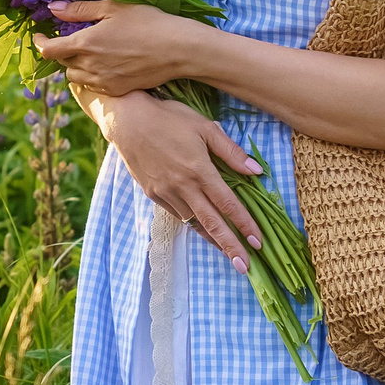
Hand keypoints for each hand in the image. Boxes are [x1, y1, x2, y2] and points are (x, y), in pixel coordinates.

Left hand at [34, 1, 205, 96]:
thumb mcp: (112, 8)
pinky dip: (93, 76)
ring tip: (91, 52)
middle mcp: (90, 66)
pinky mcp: (116, 91)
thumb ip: (79, 11)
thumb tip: (52, 8)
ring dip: (77, 65)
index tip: (40, 36)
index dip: (40, 43)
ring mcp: (103, 82)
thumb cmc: (147, 22)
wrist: (177, 49)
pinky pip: (94, 86)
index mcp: (85, 43)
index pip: (49, 50)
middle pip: (63, 64)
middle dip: (63, 52)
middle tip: (73, 39)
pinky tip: (106, 64)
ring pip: (77, 77)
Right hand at [87, 89, 265, 269]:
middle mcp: (183, 186)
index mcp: (199, 170)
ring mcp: (166, 193)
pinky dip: (193, 224)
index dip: (244, 224)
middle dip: (230, 246)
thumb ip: (231, 151)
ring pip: (194, 222)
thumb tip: (256, 171)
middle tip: (245, 267)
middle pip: (211, 222)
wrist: (127, 121)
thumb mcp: (204, 127)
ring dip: (213, 239)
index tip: (258, 242)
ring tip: (228, 254)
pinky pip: (178, 214)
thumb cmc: (169, 118)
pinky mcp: (153, 194)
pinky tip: (203, 230)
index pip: (227, 203)